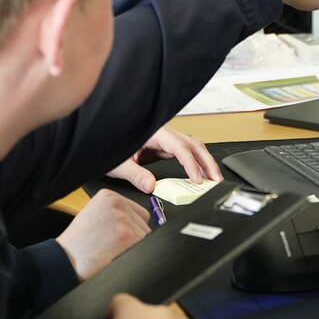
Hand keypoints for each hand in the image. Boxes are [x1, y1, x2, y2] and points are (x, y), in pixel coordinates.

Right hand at [55, 188, 151, 279]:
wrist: (64, 260)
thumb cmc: (78, 244)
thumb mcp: (96, 217)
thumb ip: (118, 215)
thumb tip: (140, 225)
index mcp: (108, 196)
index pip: (139, 213)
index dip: (130, 230)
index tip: (115, 237)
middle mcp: (116, 202)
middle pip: (145, 226)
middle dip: (133, 240)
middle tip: (110, 246)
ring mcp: (121, 218)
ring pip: (145, 238)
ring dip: (132, 248)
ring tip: (111, 251)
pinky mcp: (126, 235)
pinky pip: (143, 248)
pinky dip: (133, 257)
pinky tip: (114, 256)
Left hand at [105, 127, 222, 192]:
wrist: (102, 137)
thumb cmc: (108, 144)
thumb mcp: (119, 163)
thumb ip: (135, 175)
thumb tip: (151, 186)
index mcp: (155, 132)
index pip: (180, 147)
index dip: (191, 164)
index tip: (197, 179)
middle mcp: (163, 132)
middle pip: (193, 144)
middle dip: (207, 162)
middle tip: (216, 179)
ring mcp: (165, 138)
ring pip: (192, 146)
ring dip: (204, 161)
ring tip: (213, 178)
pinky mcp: (164, 145)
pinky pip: (184, 152)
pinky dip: (195, 162)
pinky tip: (199, 175)